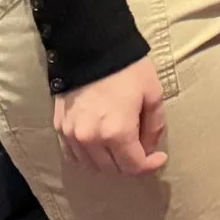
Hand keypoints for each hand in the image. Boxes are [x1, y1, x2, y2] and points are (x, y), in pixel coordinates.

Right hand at [53, 56, 166, 175]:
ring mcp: (71, 135)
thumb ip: (154, 126)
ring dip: (110, 163)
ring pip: (92, 165)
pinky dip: (89, 156)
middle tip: (143, 151)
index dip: (149, 167)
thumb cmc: (129, 70)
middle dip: (131, 165)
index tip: (159, 158)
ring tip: (123, 148)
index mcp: (116, 132)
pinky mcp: (59, 128)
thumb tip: (149, 148)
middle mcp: (90, 140)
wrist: (92, 50)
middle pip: (112, 169)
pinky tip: (101, 146)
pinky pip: (74, 155)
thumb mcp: (153, 95)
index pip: (132, 166)